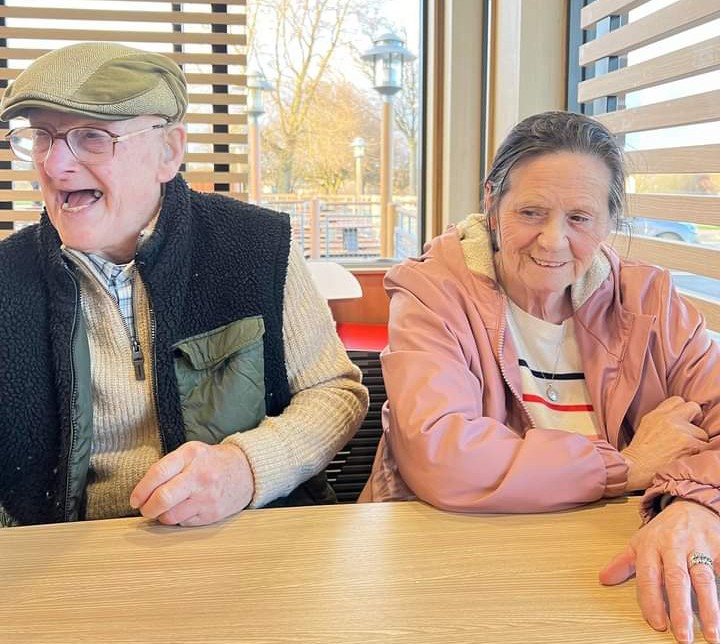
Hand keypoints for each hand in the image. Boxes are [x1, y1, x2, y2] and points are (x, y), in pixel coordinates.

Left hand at [129, 441, 253, 525]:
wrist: (246, 471)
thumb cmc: (211, 461)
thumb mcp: (191, 452)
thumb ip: (168, 466)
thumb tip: (142, 491)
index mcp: (190, 455)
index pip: (157, 474)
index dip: (140, 490)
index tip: (134, 500)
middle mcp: (199, 476)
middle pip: (162, 499)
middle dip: (147, 508)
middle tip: (145, 509)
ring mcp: (207, 496)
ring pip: (170, 516)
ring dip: (161, 516)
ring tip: (165, 509)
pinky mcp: (212, 514)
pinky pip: (184, 523)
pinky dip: (179, 519)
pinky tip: (185, 509)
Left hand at [600, 500, 719, 642]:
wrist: (691, 506)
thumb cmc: (664, 530)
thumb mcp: (639, 542)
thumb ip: (623, 563)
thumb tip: (604, 579)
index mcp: (650, 545)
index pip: (648, 576)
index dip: (652, 600)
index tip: (657, 624)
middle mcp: (673, 545)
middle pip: (676, 578)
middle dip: (680, 608)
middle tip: (682, 637)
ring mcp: (697, 546)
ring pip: (703, 578)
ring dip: (708, 608)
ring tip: (711, 634)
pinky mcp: (717, 547)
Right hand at [622, 396, 707, 490]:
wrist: (635, 470)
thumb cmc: (639, 454)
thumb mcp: (645, 428)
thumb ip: (661, 420)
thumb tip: (678, 420)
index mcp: (656, 414)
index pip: (677, 400)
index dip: (682, 410)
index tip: (683, 420)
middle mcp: (669, 419)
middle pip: (693, 407)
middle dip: (695, 419)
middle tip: (690, 433)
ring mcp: (681, 431)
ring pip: (702, 433)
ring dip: (697, 442)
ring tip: (683, 452)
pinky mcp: (690, 444)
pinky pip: (705, 446)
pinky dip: (699, 453)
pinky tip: (687, 458)